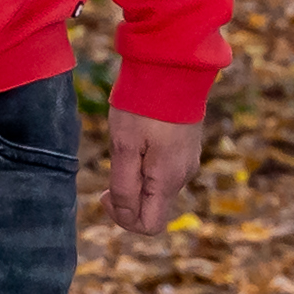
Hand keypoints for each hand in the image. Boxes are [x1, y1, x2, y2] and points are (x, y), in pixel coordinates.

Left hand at [105, 109, 208, 239]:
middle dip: (128, 199)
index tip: (106, 194)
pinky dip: (148, 166)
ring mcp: (187, 161)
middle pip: (153, 208)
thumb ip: (124, 185)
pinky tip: (140, 140)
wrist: (173, 67)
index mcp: (167, 181)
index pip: (149, 226)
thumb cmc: (143, 106)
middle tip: (112, 169)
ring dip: (137, 180)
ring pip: (158, 189)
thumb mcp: (124, 146)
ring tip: (126, 148)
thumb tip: (124, 212)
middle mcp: (182, 177)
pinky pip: (165, 171)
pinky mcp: (187, 147)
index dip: (123, 219)